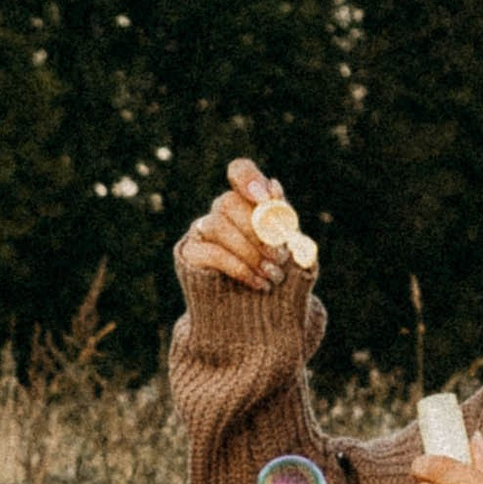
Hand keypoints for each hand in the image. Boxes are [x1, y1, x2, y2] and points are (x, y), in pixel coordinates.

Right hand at [179, 158, 303, 292]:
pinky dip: (239, 268)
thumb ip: (285, 222)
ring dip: (249, 250)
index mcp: (247, 201)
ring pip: (218, 225)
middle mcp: (221, 211)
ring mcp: (202, 231)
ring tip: (273, 274)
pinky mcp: (191, 254)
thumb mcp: (291, 248)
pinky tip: (258, 283)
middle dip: (257, 228)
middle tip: (280, 255)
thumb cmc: (277, 274)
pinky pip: (212, 253)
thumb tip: (274, 188)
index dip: (248, 179)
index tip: (265, 197)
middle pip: (228, 202)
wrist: (257, 312)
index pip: (239, 171)